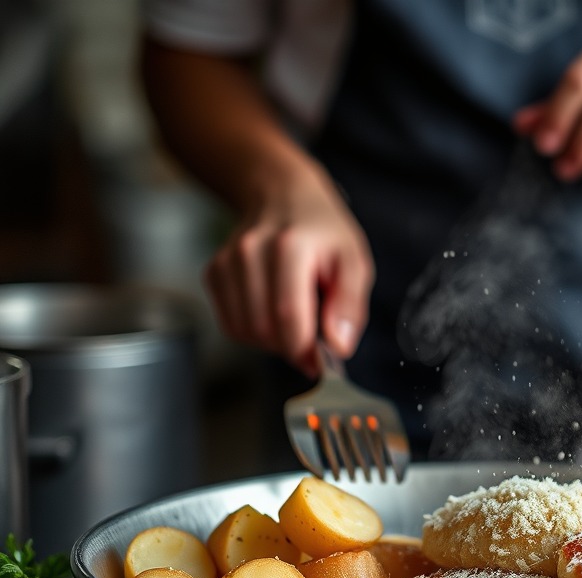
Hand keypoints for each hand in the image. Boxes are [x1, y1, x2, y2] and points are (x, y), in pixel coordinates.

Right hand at [203, 169, 374, 376]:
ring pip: (245, 332)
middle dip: (291, 347)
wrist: (282, 196)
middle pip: (265, 330)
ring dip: (273, 342)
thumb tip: (339, 347)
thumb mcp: (354, 263)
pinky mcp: (213, 273)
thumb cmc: (323, 233)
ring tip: (294, 320)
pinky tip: (271, 312)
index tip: (320, 363)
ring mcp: (226, 262)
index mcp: (289, 247)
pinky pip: (231, 325)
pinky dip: (254, 332)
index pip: (288, 316)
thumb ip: (350, 306)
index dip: (305, 351)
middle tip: (312, 339)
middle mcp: (249, 251)